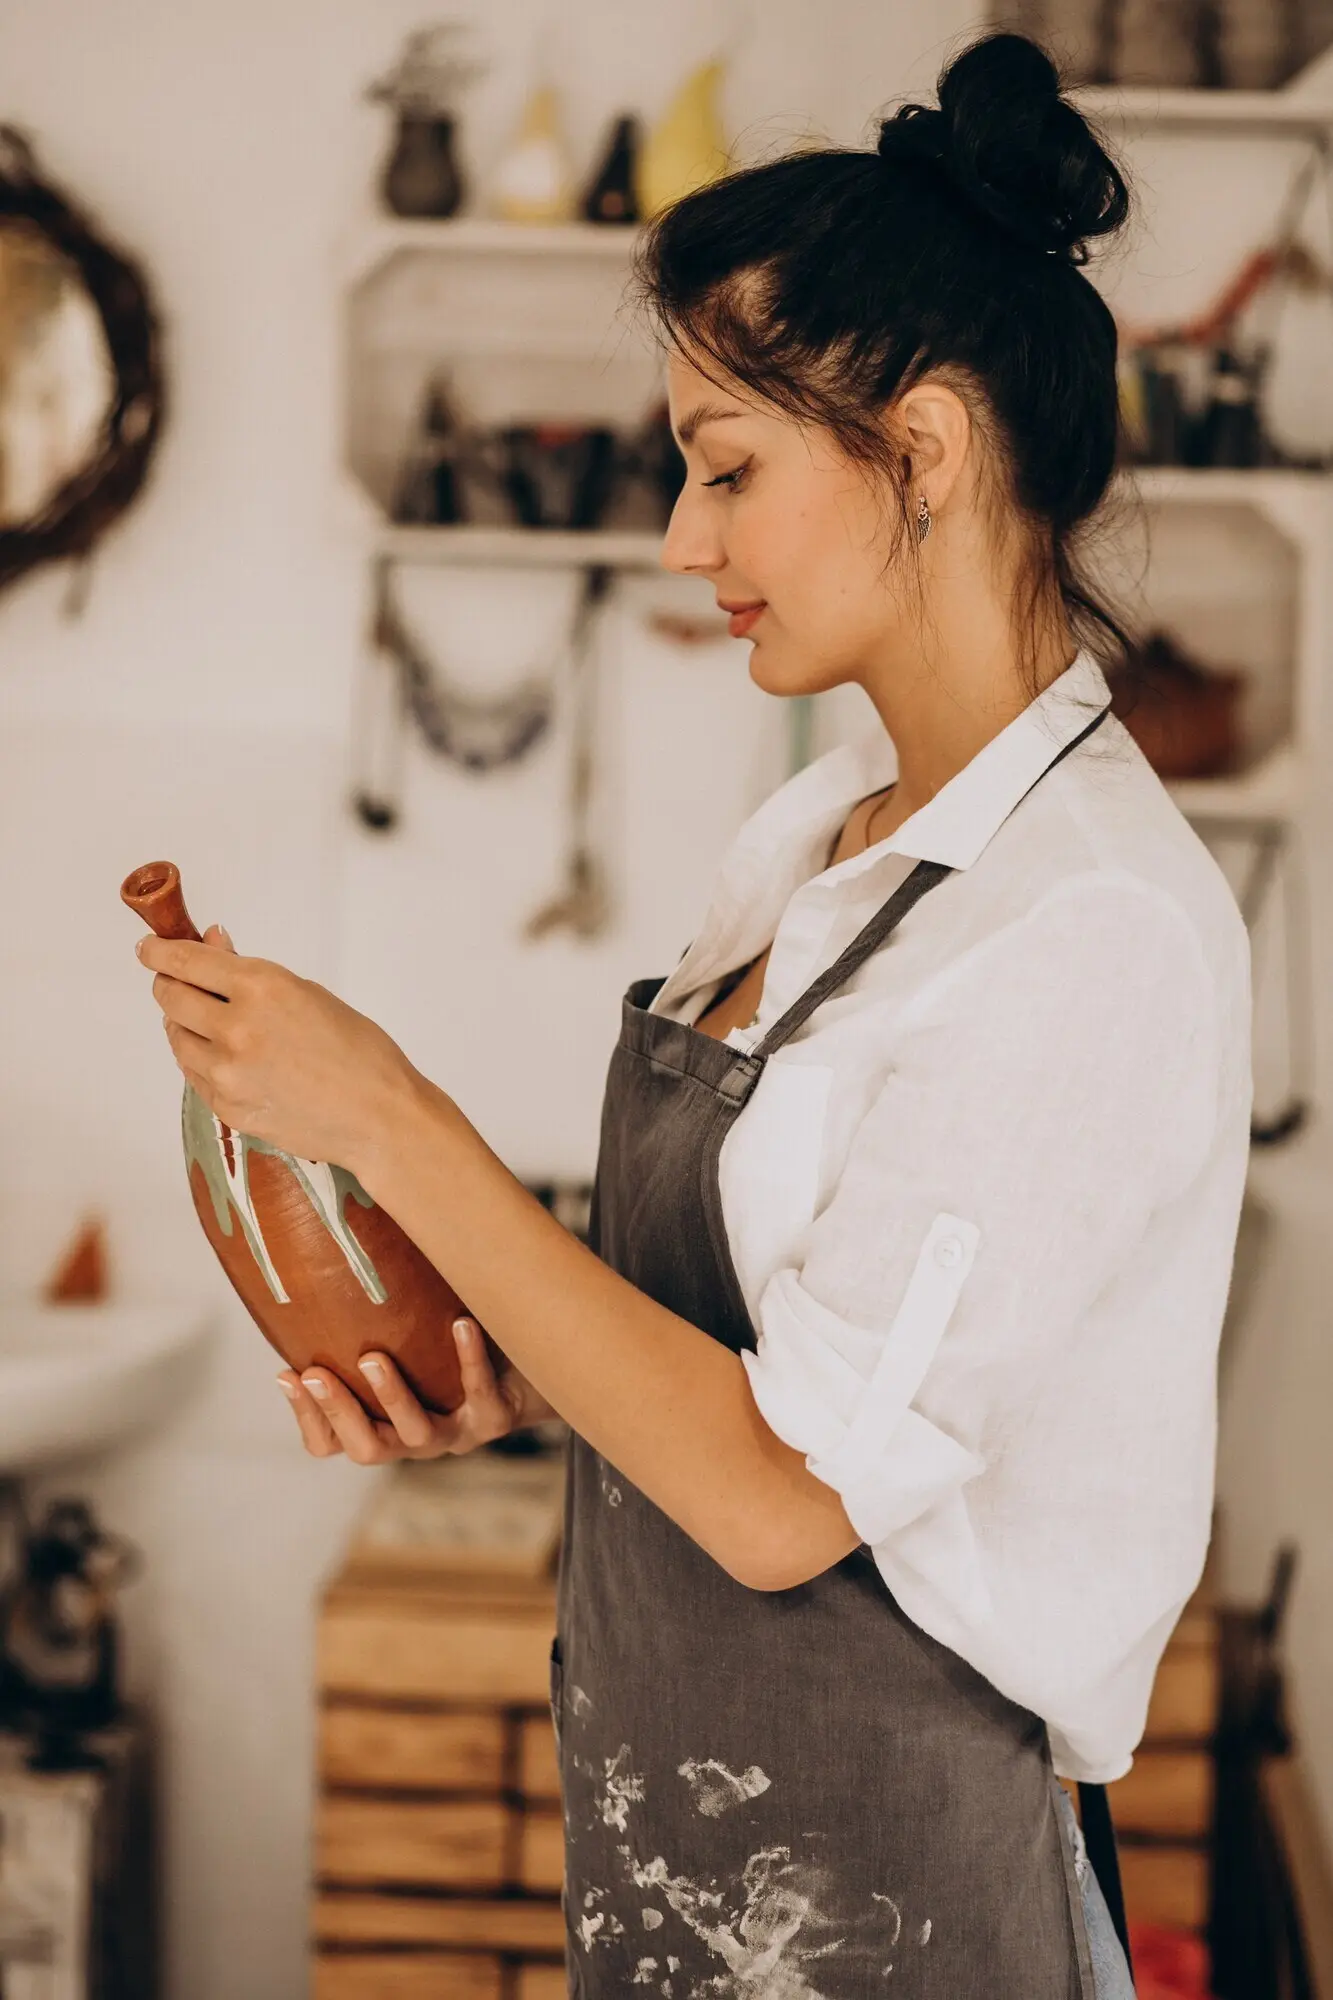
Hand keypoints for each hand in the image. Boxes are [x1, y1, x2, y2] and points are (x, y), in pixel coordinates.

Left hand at [136, 921, 418, 1177]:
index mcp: (262, 987)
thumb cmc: (359, 1051)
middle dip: (169, 983)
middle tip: (176, 980)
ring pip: (176, 1036)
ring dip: (184, 1023)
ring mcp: (226, 1072)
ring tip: (210, 1021)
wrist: (378, 1116)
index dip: (159, 951)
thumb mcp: (308, 994)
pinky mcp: (224, 1106)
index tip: (149, 947)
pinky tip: (225, 1055)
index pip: (186, 961)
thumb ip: (253, 975)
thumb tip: (213, 945)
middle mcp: (236, 1027)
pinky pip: (193, 1071)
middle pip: (170, 996)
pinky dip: (199, 1057)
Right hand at [278, 1314, 554, 1464]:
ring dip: (392, 1397)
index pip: (328, 1444)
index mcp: (382, 1429)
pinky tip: (460, 1324)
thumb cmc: (446, 1354)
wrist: (525, 1370)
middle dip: (339, 1413)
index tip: (286, 1373)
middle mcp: (414, 1440)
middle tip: (316, 1374)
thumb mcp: (401, 1348)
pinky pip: (481, 1392)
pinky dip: (470, 1358)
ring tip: (373, 1358)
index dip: (307, 1417)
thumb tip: (305, 1271)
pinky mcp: (495, 1417)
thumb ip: (359, 1332)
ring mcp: (455, 1433)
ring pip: (418, 1433)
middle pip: (368, 1449)